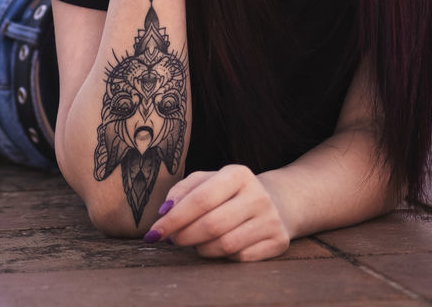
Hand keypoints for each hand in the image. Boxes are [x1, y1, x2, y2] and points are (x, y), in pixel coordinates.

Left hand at [149, 164, 291, 261]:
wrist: (274, 202)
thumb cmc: (228, 193)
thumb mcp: (206, 181)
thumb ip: (181, 191)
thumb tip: (164, 212)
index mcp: (238, 174)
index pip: (201, 199)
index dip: (174, 219)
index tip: (154, 232)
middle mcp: (258, 195)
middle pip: (212, 225)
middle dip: (184, 237)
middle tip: (172, 240)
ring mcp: (271, 219)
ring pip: (225, 245)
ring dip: (201, 248)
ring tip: (195, 241)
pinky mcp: (278, 241)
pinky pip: (240, 257)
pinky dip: (222, 256)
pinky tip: (218, 246)